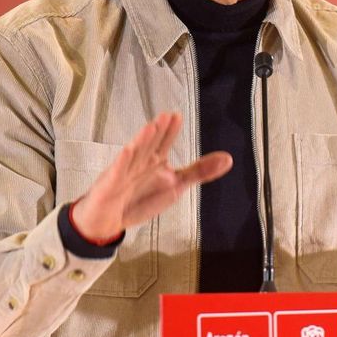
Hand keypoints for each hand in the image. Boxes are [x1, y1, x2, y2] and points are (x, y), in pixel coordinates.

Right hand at [70, 111, 231, 241]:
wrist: (108, 220)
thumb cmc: (140, 199)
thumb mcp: (176, 186)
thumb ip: (200, 172)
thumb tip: (228, 158)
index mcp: (155, 161)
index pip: (164, 142)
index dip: (170, 131)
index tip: (177, 117)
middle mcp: (140, 162)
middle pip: (150, 144)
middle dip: (159, 131)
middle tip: (167, 116)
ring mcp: (125, 171)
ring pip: (135, 153)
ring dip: (143, 140)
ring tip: (152, 127)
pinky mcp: (111, 184)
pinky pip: (118, 171)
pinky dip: (123, 162)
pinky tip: (129, 151)